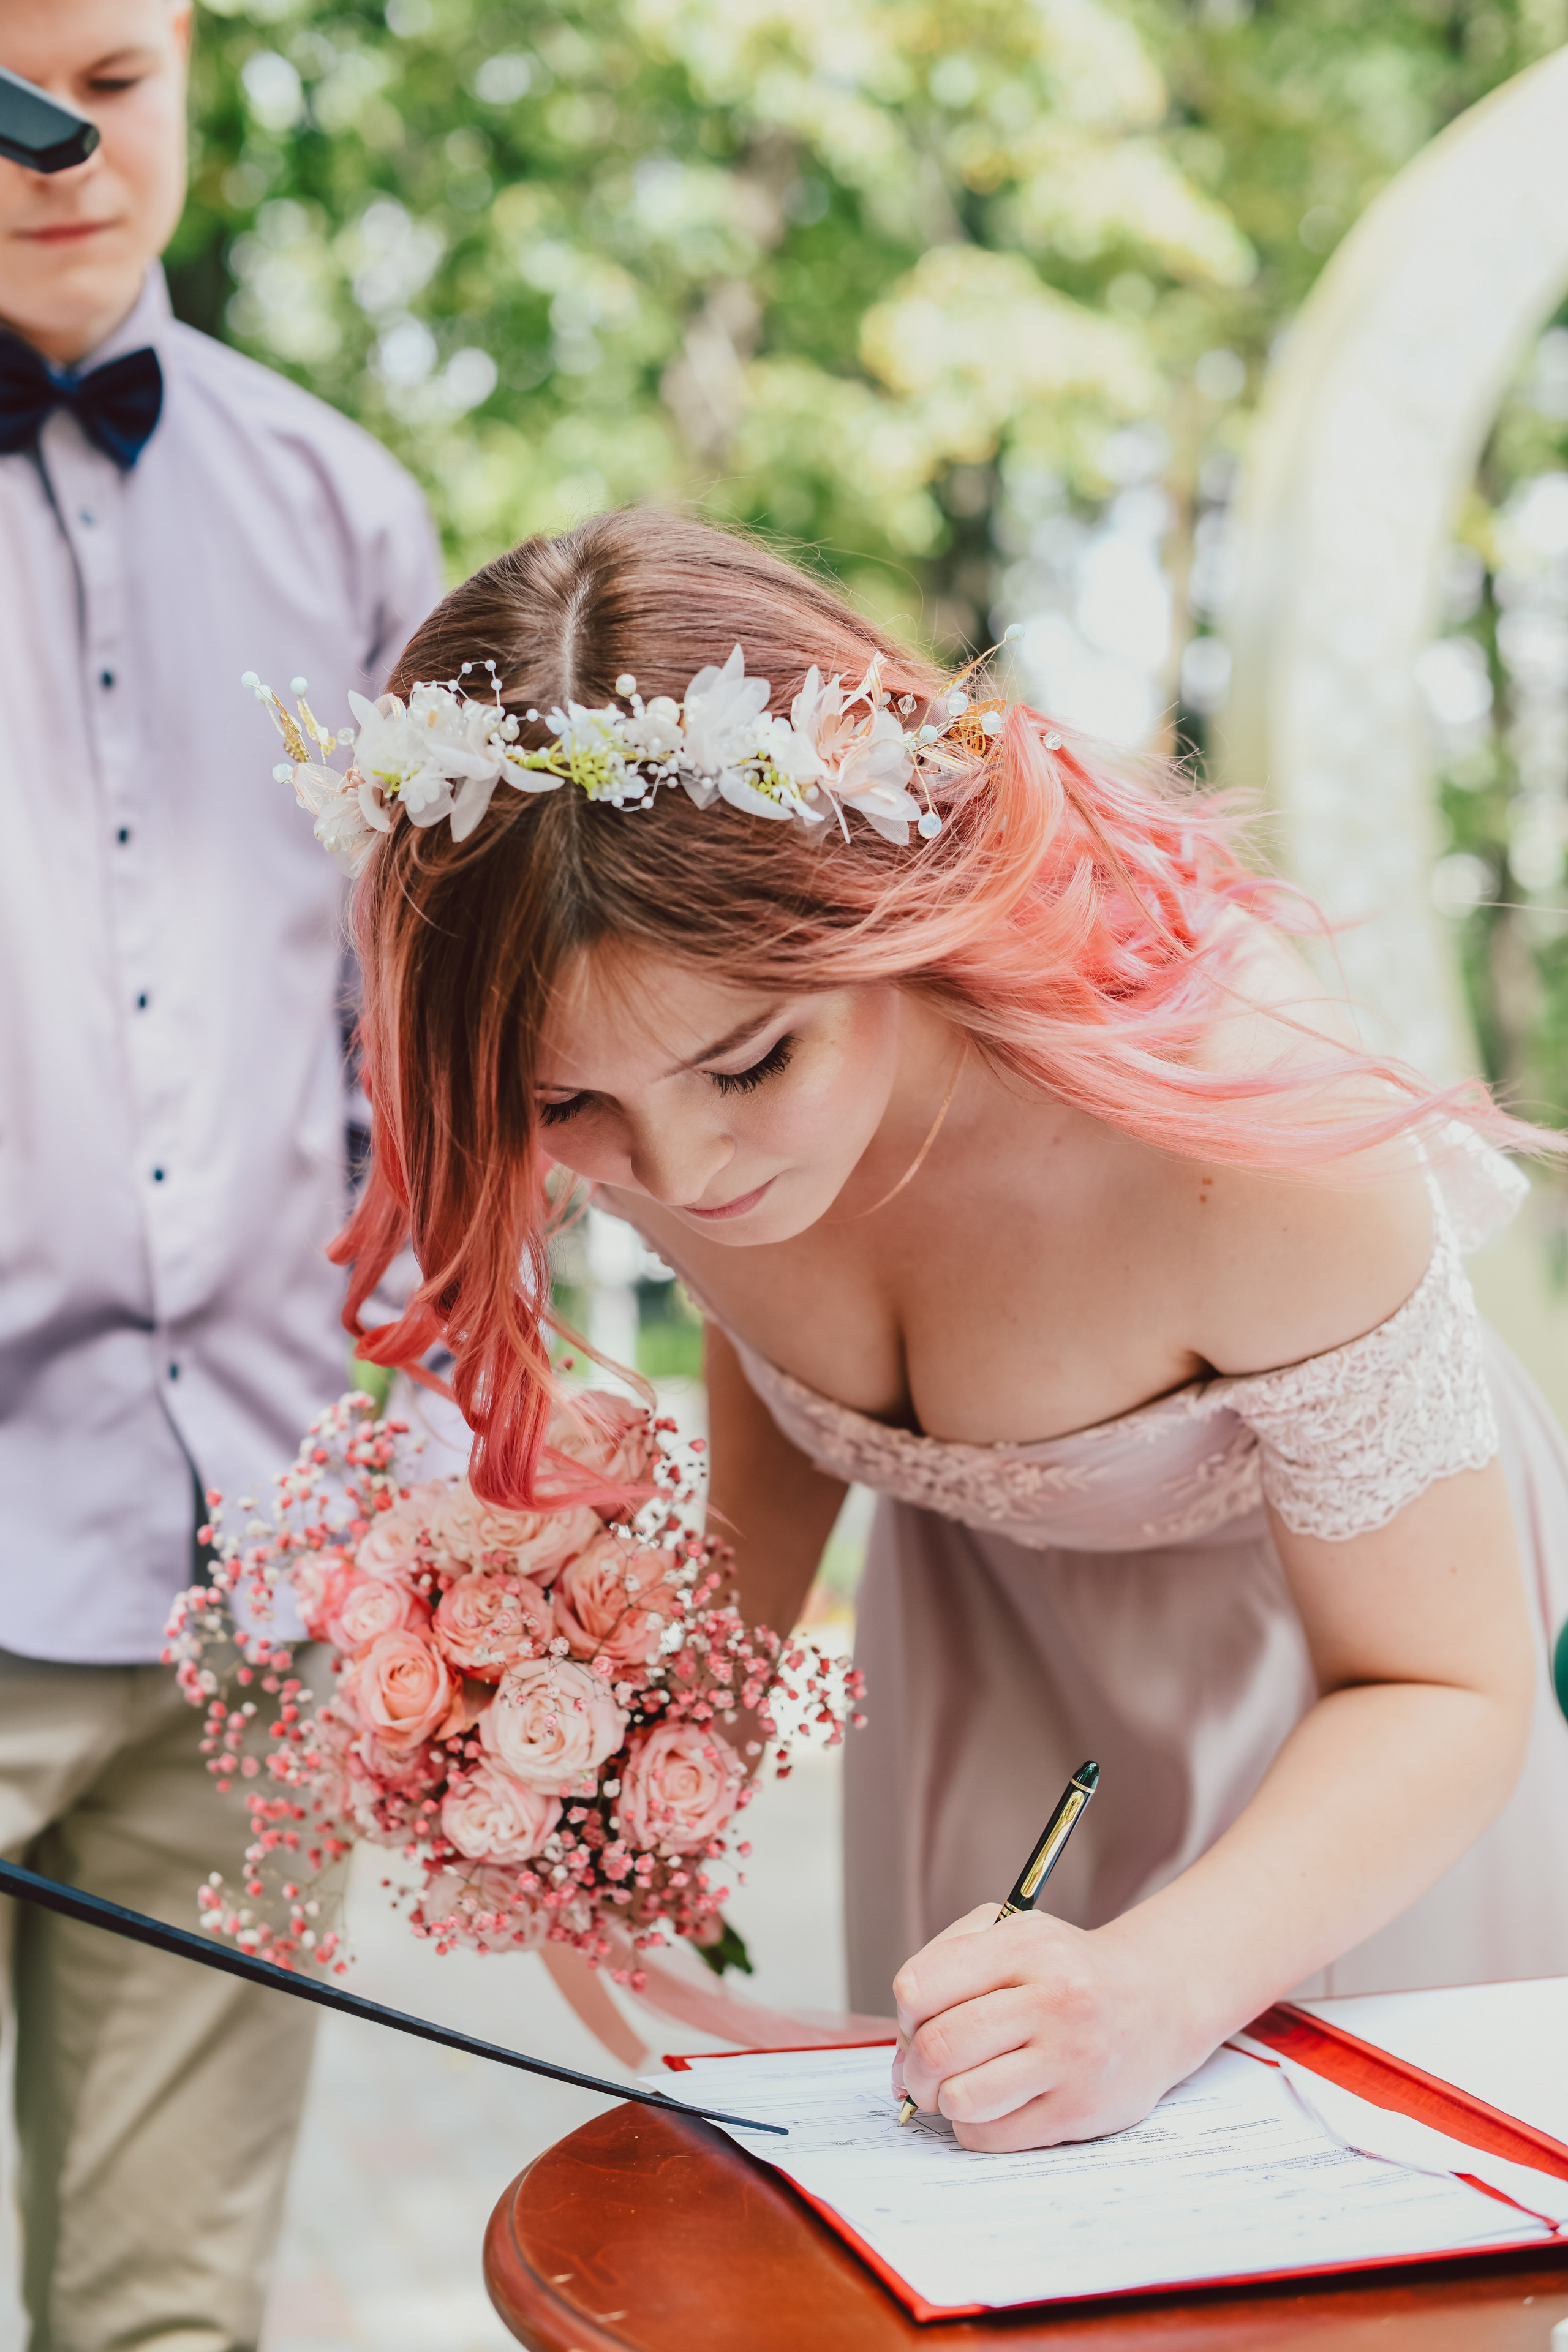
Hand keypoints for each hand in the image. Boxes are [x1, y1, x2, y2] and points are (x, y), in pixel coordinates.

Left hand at [891, 1904, 1207, 2152]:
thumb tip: (901, 2049)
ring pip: (962, 2099)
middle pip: (939, 2048)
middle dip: (913, 2068)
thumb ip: (946, 1966)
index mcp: (1026, 1946)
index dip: (906, 2013)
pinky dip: (975, 2127)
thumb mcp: (1011, 1932)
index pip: (920, 1987)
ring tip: (957, 2087)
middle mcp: (1053, 2000)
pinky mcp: (1079, 2111)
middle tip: (921, 2071)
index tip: (917, 2022)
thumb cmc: (1064, 1969)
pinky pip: (992, 2136)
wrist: (1156, 2001)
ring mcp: (1070, 2060)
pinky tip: (993, 2103)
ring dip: (943, 2100)